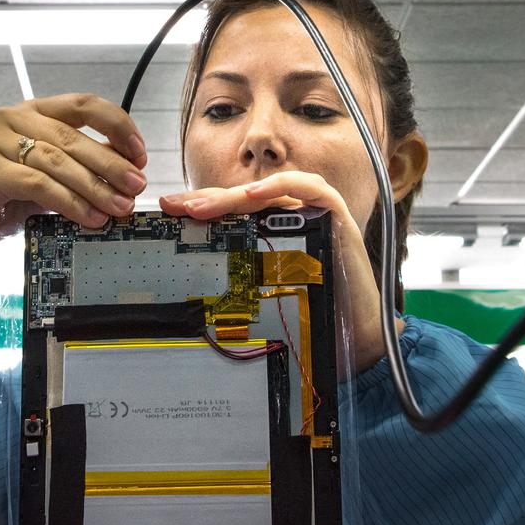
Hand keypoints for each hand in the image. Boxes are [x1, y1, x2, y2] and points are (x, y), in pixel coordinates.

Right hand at [0, 94, 147, 315]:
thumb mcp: (47, 178)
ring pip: (58, 161)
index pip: (82, 104)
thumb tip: (128, 175)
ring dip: (95, 186)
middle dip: (111, 163)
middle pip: (74, 136)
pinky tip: (89, 217)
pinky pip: (39, 185)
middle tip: (136, 186)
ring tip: (118, 207)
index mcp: (31, 111)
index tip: (140, 152)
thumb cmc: (2, 200)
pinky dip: (70, 202)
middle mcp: (11, 118)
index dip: (117, 125)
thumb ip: (80, 168)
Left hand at [159, 171, 401, 373]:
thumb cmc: (311, 318)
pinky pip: (310, 188)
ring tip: (202, 207)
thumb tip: (189, 280)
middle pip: (245, 198)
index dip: (202, 207)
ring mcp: (316, 214)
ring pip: (269, 190)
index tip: (169, 213)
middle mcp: (294, 217)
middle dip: (206, 199)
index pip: (234, 211)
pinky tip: (254, 195)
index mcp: (274, 232)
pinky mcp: (337, 215)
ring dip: (233, 195)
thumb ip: (239, 278)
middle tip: (173, 206)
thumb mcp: (263, 295)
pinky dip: (281, 185)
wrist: (355, 339)